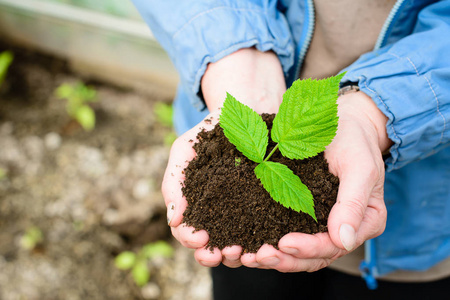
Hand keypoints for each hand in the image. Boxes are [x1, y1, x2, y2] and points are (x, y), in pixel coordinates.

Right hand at [162, 47, 285, 267]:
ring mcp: (243, 215)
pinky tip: (265, 244)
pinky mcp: (268, 209)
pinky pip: (264, 234)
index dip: (190, 239)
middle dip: (213, 255)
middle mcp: (217, 216)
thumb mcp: (184, 151)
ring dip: (236, 256)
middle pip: (211, 248)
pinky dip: (262, 244)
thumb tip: (173, 218)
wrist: (247, 111)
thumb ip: (174, 182)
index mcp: (195, 206)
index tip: (200, 237)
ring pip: (236, 248)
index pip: (186, 232)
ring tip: (243, 251)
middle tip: (222, 252)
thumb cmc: (211, 131)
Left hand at [240, 91, 390, 271]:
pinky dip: (265, 239)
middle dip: (285, 259)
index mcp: (363, 223)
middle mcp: (341, 230)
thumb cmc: (354, 141)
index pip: (334, 246)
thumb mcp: (360, 166)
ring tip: (247, 256)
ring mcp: (319, 224)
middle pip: (312, 257)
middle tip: (259, 256)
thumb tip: (343, 241)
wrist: (340, 123)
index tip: (284, 243)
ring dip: (272, 257)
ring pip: (296, 252)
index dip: (309, 248)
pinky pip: (282, 232)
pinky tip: (245, 243)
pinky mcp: (299, 213)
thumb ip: (354, 203)